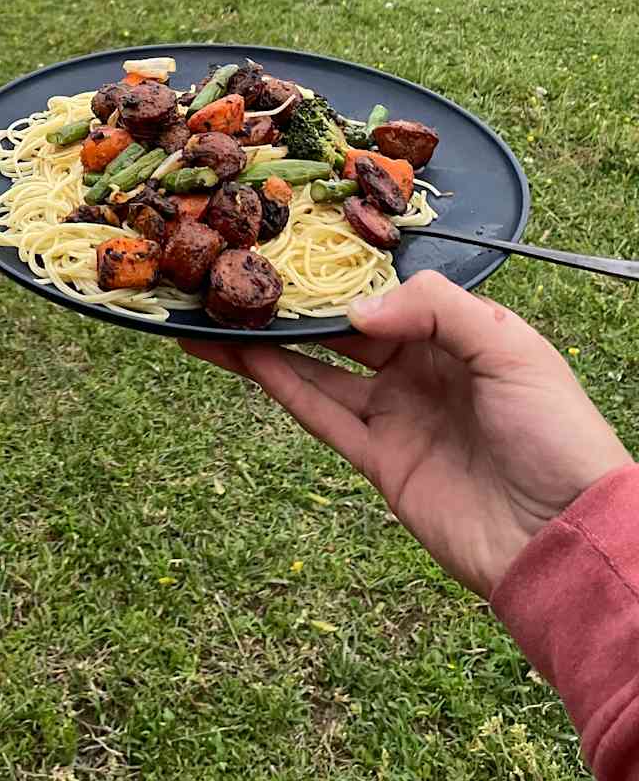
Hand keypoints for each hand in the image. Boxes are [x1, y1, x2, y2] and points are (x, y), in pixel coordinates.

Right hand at [181, 270, 631, 597]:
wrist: (565, 537)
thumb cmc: (557, 433)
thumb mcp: (510, 348)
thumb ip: (435, 310)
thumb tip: (354, 307)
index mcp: (459, 331)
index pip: (388, 290)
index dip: (342, 269)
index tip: (294, 243)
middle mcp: (421, 367)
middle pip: (342, 326)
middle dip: (293, 302)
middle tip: (237, 272)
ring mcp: (396, 414)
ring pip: (316, 368)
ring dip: (267, 342)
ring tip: (215, 313)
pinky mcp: (379, 461)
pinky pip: (318, 413)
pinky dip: (278, 384)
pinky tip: (240, 356)